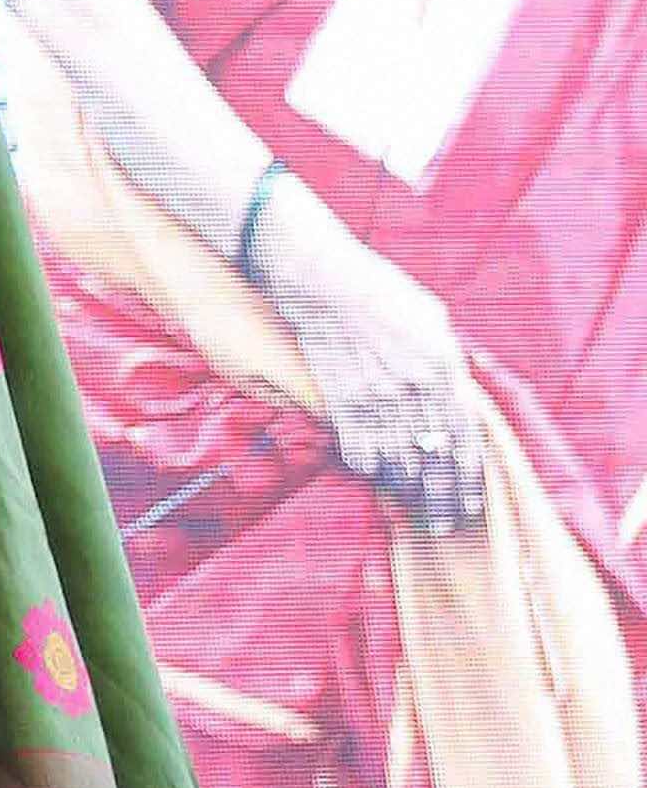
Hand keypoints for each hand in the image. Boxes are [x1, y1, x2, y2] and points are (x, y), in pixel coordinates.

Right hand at [259, 212, 483, 531]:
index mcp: (443, 362)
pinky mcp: (338, 392)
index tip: (473, 496)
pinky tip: (376, 478)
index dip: (471, 472)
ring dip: (411, 489)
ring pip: (400, 456)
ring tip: (420, 511)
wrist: (314, 268)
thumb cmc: (372, 285)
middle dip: (446, 492)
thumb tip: (458, 386)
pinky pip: (357, 442)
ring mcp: (375, 389)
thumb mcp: (427, 313)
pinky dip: (368, 465)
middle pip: (438, 454)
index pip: (467, 433)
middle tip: (451, 518)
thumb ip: (446, 354)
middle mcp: (414, 382)